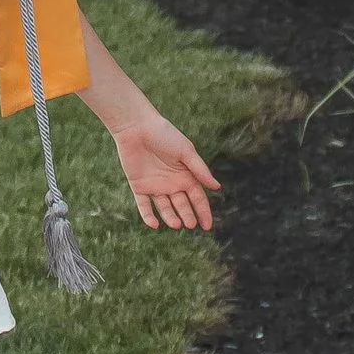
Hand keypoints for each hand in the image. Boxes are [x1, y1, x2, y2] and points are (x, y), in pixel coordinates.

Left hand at [110, 112, 219, 232]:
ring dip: (170, 217)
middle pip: (182, 205)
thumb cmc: (164, 135)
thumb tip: (217, 187)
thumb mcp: (186, 151)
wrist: (136, 127)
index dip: (203, 212)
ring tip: (176, 224)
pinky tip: (154, 224)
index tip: (207, 226)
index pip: (198, 198)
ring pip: (164, 208)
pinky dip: (148, 216)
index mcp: (186, 175)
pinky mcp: (139, 186)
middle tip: (190, 225)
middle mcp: (172, 184)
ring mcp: (155, 186)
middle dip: (187, 216)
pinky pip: (144, 205)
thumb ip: (200, 170)